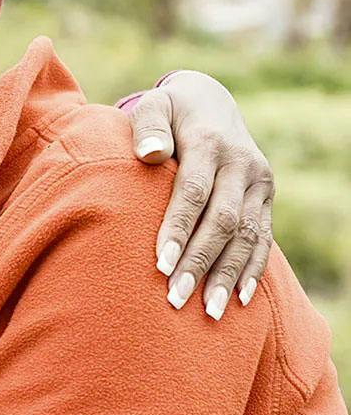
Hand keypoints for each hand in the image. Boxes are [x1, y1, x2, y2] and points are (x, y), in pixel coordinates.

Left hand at [127, 71, 273, 317]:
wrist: (210, 102)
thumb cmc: (168, 112)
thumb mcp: (155, 106)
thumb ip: (147, 125)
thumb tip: (149, 153)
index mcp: (210, 143)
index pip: (194, 192)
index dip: (178, 229)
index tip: (160, 266)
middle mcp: (241, 164)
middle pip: (223, 221)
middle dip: (200, 262)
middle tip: (176, 300)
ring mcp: (259, 182)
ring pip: (247, 235)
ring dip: (227, 275)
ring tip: (207, 312)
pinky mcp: (266, 198)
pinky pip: (263, 238)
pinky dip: (252, 269)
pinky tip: (239, 299)